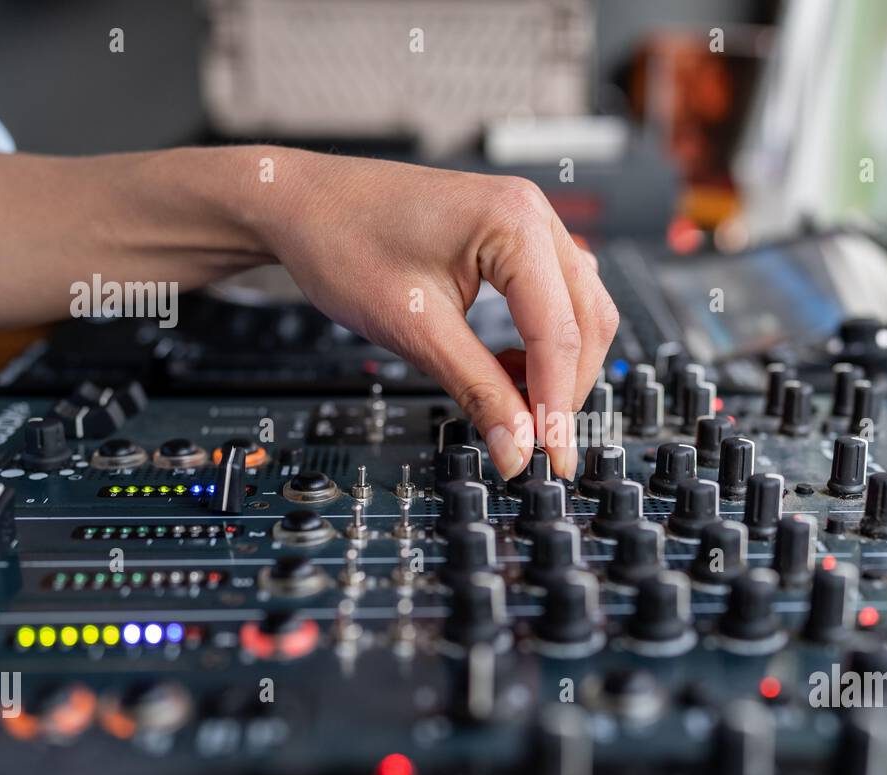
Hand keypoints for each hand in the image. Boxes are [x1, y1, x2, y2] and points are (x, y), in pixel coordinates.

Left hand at [260, 153, 619, 478]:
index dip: (559, 406)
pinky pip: (552, 299)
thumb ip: (476, 390)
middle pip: (587, 322)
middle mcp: (533, 214)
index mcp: (515, 222)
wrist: (299, 203)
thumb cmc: (342, 240)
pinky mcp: (512, 239)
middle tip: (537, 444)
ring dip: (557, 366)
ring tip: (514, 405)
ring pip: (578, 311)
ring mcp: (527, 223)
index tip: (553, 459)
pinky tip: (505, 369)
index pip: (559, 334)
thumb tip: (516, 448)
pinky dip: (540, 343)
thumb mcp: (414, 329)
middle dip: (566, 388)